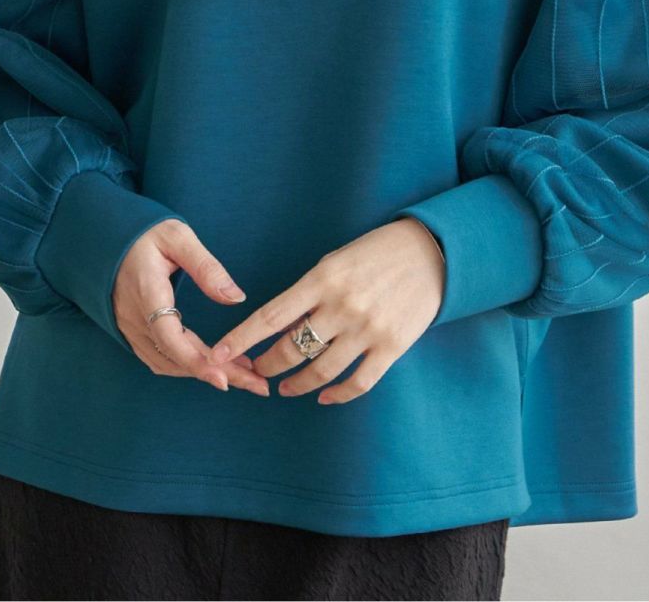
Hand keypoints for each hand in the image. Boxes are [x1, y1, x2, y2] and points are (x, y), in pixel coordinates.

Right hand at [114, 218, 269, 396]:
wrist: (103, 237)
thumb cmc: (143, 233)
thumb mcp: (177, 237)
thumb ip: (206, 266)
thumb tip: (235, 297)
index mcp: (147, 293)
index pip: (170, 337)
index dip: (196, 362)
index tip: (225, 379)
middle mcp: (135, 318)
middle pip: (177, 358)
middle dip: (217, 373)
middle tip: (256, 384)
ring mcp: (131, 328)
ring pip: (168, 363)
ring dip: (203, 372)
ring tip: (243, 374)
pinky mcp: (132, 331)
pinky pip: (159, 358)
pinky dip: (186, 365)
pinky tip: (211, 364)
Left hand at [204, 219, 445, 404]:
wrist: (429, 252)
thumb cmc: (375, 253)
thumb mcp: (336, 261)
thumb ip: (309, 293)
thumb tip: (279, 327)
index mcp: (323, 278)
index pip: (271, 315)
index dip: (242, 338)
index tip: (219, 353)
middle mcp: (342, 305)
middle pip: (292, 349)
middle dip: (267, 366)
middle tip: (256, 371)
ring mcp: (367, 329)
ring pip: (320, 371)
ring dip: (297, 384)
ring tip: (286, 388)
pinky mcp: (392, 347)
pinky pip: (358, 383)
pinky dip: (337, 395)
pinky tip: (324, 396)